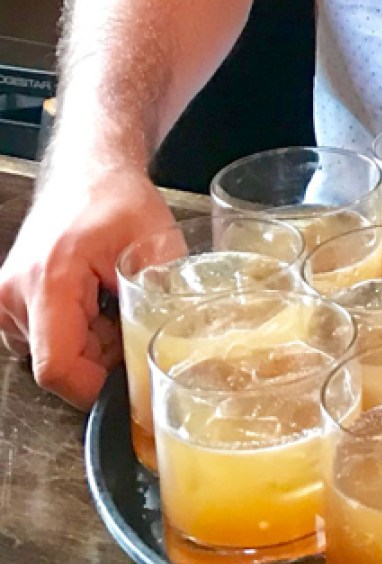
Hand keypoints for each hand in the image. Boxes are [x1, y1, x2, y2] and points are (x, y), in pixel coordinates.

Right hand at [0, 161, 175, 407]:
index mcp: (48, 284)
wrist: (88, 175)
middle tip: (131, 322)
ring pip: (57, 356)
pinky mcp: (12, 304)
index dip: (98, 388)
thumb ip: (164, 301)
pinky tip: (97, 305)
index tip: (133, 378)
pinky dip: (81, 334)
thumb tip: (183, 349)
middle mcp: (14, 296)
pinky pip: (49, 342)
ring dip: (94, 346)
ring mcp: (8, 302)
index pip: (58, 369)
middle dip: (103, 360)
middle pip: (61, 367)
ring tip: (113, 305)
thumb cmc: (118, 202)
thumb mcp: (158, 247)